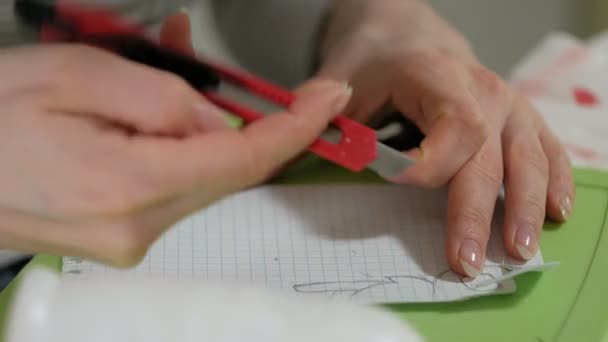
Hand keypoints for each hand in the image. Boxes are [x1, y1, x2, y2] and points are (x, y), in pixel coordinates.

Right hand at [0, 13, 350, 266]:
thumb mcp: (75, 75)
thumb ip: (164, 98)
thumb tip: (220, 121)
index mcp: (128, 187)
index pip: (243, 159)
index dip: (295, 127)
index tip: (329, 99)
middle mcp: (138, 228)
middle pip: (226, 169)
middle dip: (237, 114)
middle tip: (206, 62)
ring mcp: (130, 240)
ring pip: (200, 175)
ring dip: (198, 127)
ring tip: (152, 78)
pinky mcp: (122, 237)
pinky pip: (174, 186)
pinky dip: (177, 148)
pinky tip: (145, 118)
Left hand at [318, 0, 574, 275]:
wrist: (404, 32)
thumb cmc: (372, 61)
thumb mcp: (341, 78)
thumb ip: (322, 112)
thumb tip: (300, 140)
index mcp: (436, 75)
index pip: (454, 127)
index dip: (432, 166)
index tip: (400, 187)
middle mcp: (481, 87)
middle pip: (489, 154)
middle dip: (477, 211)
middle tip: (466, 261)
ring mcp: (507, 101)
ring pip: (528, 155)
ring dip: (526, 205)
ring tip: (519, 249)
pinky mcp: (519, 115)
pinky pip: (548, 147)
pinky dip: (555, 180)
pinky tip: (557, 212)